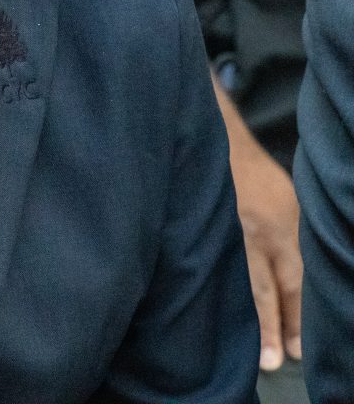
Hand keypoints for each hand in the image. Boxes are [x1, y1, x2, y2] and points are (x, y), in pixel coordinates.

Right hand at [230, 135, 302, 370]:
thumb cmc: (255, 174)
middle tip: (275, 362)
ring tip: (256, 353)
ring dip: (249, 319)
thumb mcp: (291, 200)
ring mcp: (223, 234)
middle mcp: (253, 235)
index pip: (293, 280)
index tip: (298, 348)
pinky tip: (213, 314)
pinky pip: (209, 267)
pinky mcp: (198, 231)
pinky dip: (214, 293)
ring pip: (238, 282)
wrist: (211, 143)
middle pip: (264, 289)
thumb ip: (296, 235)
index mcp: (279, 227)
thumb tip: (306, 273)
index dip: (297, 315)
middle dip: (272, 326)